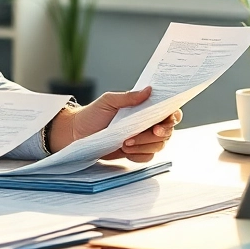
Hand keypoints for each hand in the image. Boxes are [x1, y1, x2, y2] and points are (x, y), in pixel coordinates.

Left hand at [48, 86, 181, 162]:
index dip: (172, 117)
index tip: (165, 120)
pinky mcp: (135, 152)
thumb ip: (129, 97)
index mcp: (144, 108)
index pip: (169, 112)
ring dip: (144, 145)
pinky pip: (147, 157)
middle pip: (167, 131)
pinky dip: (139, 155)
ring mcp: (142, 139)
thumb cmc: (92, 114)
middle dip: (158, 133)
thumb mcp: (108, 101)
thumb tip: (149, 90)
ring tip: (126, 142)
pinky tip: (126, 151)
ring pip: (158, 146)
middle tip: (150, 132)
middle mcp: (147, 124)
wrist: (77, 134)